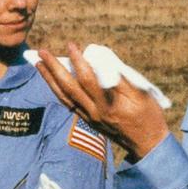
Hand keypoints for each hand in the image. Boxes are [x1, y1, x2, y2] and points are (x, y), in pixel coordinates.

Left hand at [36, 44, 168, 159]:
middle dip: (54, 68)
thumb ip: (119, 78)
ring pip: (64, 96)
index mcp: (108, 105)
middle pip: (68, 88)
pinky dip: (58, 90)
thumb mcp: (141, 94)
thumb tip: (99, 60)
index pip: (88, 79)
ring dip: (49, 79)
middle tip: (42, 52)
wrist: (147, 143)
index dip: (78, 61)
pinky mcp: (87, 120)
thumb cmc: (148, 115)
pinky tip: (51, 79)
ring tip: (39, 63)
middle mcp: (94, 113)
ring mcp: (89, 118)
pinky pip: (68, 103)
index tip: (71, 45)